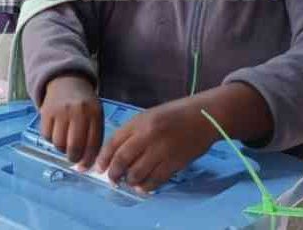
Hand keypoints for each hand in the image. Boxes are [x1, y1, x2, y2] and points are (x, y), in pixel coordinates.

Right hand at [40, 75, 102, 169]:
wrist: (67, 82)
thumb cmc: (84, 104)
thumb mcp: (95, 115)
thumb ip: (94, 137)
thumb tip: (85, 165)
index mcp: (94, 113)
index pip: (93, 144)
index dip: (88, 160)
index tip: (85, 167)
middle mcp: (77, 111)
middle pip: (74, 146)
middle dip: (74, 158)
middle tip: (74, 158)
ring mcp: (60, 111)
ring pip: (58, 144)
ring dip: (62, 149)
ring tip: (65, 143)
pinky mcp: (46, 112)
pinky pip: (46, 136)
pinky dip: (51, 140)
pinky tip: (56, 133)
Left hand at [95, 83, 272, 193]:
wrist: (204, 117)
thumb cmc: (174, 115)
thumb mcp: (149, 116)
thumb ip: (133, 132)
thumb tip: (116, 153)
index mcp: (139, 122)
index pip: (114, 141)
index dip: (104, 157)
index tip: (99, 167)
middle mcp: (148, 135)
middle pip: (122, 159)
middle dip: (113, 173)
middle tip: (112, 179)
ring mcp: (161, 150)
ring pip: (137, 172)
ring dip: (129, 181)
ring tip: (128, 182)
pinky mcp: (175, 163)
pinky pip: (155, 180)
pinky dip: (146, 186)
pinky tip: (142, 187)